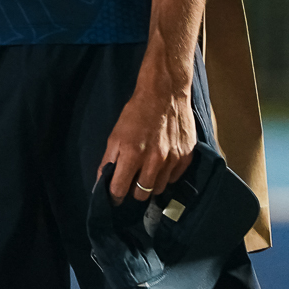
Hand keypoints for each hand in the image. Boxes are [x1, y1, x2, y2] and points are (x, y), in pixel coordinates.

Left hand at [101, 72, 197, 201]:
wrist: (164, 94)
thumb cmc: (136, 113)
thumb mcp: (115, 134)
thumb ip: (109, 160)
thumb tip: (101, 181)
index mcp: (132, 153)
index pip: (120, 189)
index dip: (114, 195)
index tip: (114, 195)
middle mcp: (154, 160)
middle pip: (141, 194)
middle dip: (133, 190)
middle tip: (131, 180)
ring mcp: (172, 160)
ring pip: (158, 189)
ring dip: (150, 184)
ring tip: (146, 170)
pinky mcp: (186, 157)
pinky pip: (173, 179)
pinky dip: (165, 176)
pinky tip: (161, 163)